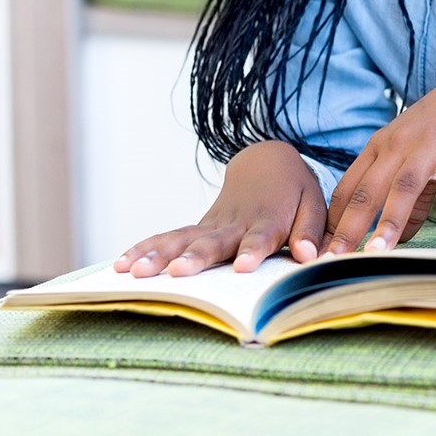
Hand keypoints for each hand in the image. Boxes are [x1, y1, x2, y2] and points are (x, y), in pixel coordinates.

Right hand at [113, 140, 325, 276]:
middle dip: (196, 257)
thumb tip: (311, 256)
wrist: (268, 163)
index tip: (244, 266)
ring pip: (183, 239)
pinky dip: (146, 248)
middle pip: (214, 241)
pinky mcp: (198, 228)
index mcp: (268, 220)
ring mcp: (212, 225)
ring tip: (135, 271)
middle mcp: (235, 223)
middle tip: (177, 271)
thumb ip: (310, 231)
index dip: (253, 251)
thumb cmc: (295, 191)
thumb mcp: (313, 206)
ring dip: (159, 254)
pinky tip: (122, 265)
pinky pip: (169, 237)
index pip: (261, 237)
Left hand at [323, 66, 435, 257]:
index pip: (348, 189)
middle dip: (349, 226)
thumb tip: (398, 240)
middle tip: (332, 260)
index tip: (322, 253)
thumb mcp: (414, 155)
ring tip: (378, 254)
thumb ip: (407, 198)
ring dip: (390, 221)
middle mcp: (400, 145)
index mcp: (380, 147)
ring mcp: (432, 147)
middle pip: (368, 189)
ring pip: (405, 187)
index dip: (333, 222)